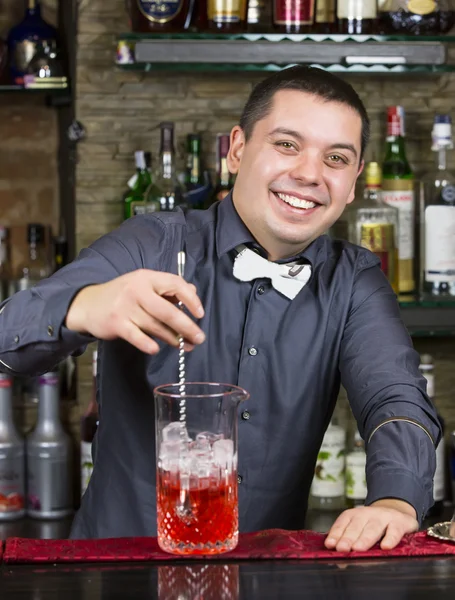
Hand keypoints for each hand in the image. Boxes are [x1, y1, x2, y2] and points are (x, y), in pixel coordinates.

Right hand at [65, 269, 205, 354]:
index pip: (175, 284)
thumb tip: (192, 293)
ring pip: (156, 326)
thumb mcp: (143, 285)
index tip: (200, 314)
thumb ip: (167, 289)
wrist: (88, 304)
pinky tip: (157, 349)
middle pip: (168, 311)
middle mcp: (137, 290)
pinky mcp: (116, 324)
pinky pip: (137, 337)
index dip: (191, 300)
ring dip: (173, 338)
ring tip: (185, 346)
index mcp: (147, 277)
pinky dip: (148, 344)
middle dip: (187, 326)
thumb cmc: (122, 295)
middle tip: (199, 338)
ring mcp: (125, 307)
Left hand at [324, 499, 418, 551]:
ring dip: (364, 539)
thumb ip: (350, 540)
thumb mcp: (361, 528)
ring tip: (357, 549)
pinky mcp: (400, 522)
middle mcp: (368, 514)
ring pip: (373, 528)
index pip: (343, 523)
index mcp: (355, 514)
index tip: (329, 544)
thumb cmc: (375, 525)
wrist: (398, 511)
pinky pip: (395, 531)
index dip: (336, 534)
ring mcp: (384, 517)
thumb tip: (338, 558)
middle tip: (341, 548)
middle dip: (348, 538)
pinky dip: (390, 538)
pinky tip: (385, 547)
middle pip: (356, 526)